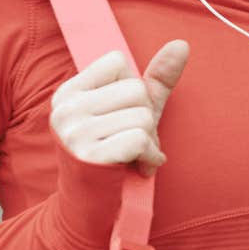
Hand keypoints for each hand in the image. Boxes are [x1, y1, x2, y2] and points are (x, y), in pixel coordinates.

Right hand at [49, 41, 188, 174]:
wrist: (90, 206)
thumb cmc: (114, 152)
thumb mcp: (133, 111)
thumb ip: (155, 79)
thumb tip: (182, 44)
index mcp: (68, 92)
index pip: (117, 60)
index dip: (132, 87)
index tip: (122, 113)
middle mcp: (66, 109)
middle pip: (134, 90)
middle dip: (146, 117)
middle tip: (135, 140)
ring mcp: (74, 133)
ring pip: (142, 116)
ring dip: (150, 140)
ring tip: (136, 154)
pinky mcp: (89, 157)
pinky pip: (140, 140)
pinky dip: (150, 156)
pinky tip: (141, 166)